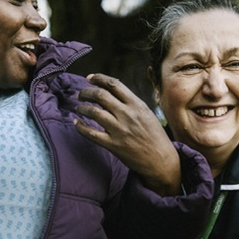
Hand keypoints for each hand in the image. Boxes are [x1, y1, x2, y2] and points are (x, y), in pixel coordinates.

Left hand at [75, 74, 180, 194]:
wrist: (161, 160)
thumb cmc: (154, 136)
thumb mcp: (147, 113)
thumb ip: (130, 103)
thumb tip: (111, 93)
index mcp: (136, 104)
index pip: (114, 84)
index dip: (98, 78)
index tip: (89, 78)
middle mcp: (127, 114)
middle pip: (100, 95)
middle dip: (86, 92)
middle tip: (81, 94)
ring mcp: (119, 130)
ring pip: (93, 112)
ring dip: (82, 108)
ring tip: (79, 107)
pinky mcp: (113, 145)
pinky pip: (91, 133)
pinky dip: (81, 127)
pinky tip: (77, 123)